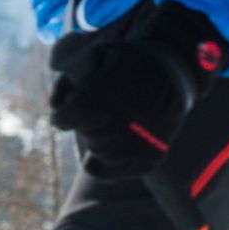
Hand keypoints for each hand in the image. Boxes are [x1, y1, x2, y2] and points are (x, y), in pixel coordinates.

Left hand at [47, 2, 228, 166]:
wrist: (174, 73)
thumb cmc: (129, 63)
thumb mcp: (96, 58)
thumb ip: (69, 81)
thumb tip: (54, 105)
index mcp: (102, 96)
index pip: (62, 120)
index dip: (64, 111)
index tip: (71, 105)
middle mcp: (119, 123)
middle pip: (84, 134)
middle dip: (86, 121)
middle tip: (99, 108)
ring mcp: (137, 144)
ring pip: (98, 153)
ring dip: (99, 139)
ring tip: (112, 121)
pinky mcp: (149, 159)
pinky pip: (110, 172)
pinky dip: (102, 163)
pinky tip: (104, 150)